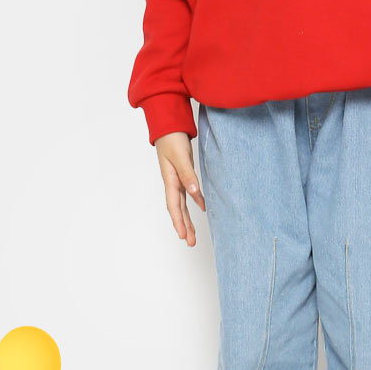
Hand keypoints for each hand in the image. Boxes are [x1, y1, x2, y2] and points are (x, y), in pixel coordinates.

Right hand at [155, 131, 204, 246]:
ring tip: (192, 234)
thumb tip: (194, 193)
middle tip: (190, 242)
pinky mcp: (182, 174)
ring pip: (182, 204)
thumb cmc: (172, 140)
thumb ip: (188, 175)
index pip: (174, 206)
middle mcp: (172, 182)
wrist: (169, 127)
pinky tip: (201, 208)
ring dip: (187, 219)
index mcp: (170, 180)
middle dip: (183, 227)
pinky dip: (194, 203)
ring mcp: (176, 179)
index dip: (179, 222)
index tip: (183, 236)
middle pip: (178, 209)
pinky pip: (187, 193)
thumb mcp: (180, 157)